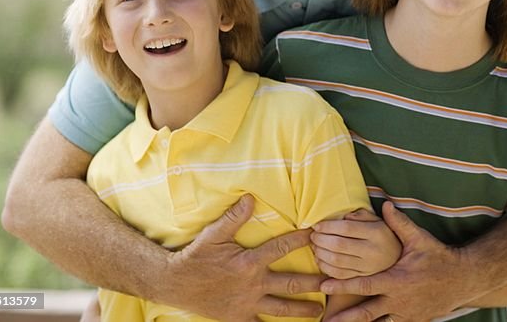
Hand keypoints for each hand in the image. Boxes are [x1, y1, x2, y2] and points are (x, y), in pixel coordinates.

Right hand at [164, 194, 324, 320]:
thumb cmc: (195, 257)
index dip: (300, 240)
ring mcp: (247, 304)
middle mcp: (252, 285)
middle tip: (332, 281)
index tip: (317, 233)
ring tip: (319, 310)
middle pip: (289, 283)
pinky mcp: (239, 318)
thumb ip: (234, 217)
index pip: (281, 248)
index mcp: (249, 262)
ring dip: (302, 309)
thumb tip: (251, 197)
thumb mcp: (214, 235)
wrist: (175, 284)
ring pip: (281, 308)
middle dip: (312, 282)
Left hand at [311, 209, 402, 277]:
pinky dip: (325, 268)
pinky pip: (340, 275)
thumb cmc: (388, 238)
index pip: (346, 228)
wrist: (405, 264)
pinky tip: (320, 260)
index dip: (328, 226)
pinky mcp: (364, 280)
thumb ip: (364, 215)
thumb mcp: (381, 222)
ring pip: (337, 261)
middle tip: (312, 236)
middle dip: (320, 239)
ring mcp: (368, 268)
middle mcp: (373, 251)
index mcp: (377, 233)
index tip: (316, 225)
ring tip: (314, 246)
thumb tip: (345, 214)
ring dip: (320, 253)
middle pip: (339, 245)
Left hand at [321, 202, 479, 321]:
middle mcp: (398, 300)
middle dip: (345, 316)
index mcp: (396, 280)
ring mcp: (405, 313)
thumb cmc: (439, 257)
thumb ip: (399, 224)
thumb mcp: (419, 239)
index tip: (325, 286)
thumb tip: (386, 204)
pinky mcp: (413, 321)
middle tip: (327, 318)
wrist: (462, 279)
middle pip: (365, 312)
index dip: (342, 286)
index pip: (363, 285)